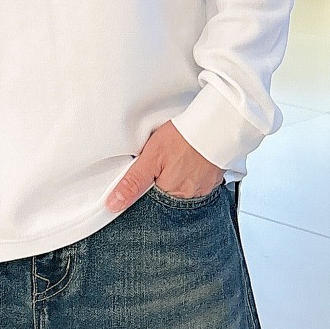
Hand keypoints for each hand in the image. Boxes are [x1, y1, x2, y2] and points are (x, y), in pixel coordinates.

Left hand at [104, 120, 223, 213]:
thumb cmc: (183, 137)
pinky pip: (196, 184)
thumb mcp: (151, 156)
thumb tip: (115, 203)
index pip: (149, 202)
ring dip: (175, 179)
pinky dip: (189, 175)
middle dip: (159, 183)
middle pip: (165, 197)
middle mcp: (187, 196)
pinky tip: (187, 163)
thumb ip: (133, 181)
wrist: (214, 125)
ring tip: (175, 160)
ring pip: (180, 190)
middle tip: (162, 163)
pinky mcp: (212, 181)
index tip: (143, 178)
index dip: (143, 190)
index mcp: (170, 192)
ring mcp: (202, 189)